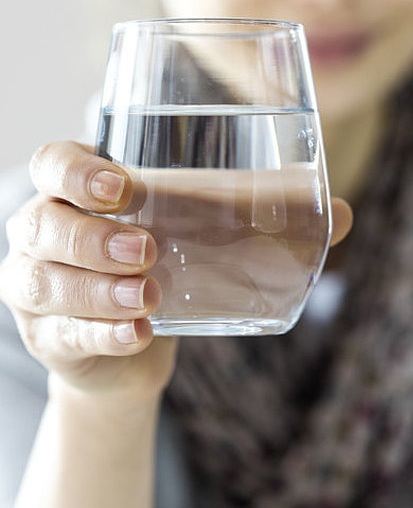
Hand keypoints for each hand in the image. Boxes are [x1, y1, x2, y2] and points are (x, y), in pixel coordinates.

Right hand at [0, 141, 175, 401]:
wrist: (128, 342)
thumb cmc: (152, 269)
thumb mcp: (170, 231)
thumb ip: (199, 208)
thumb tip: (284, 189)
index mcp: (66, 196)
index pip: (51, 164)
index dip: (75, 173)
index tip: (122, 189)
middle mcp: (38, 237)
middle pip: (41, 226)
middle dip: (92, 239)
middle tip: (145, 250)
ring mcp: (33, 290)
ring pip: (44, 284)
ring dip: (97, 291)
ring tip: (145, 297)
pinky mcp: (47, 338)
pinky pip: (66, 335)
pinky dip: (105, 334)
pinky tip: (137, 332)